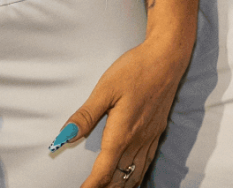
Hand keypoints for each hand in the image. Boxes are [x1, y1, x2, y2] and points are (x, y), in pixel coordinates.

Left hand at [52, 36, 193, 187]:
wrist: (167, 58)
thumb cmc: (136, 69)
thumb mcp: (105, 89)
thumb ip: (85, 116)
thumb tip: (65, 136)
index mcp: (122, 133)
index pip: (104, 172)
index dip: (90, 187)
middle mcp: (137, 141)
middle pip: (119, 178)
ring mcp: (149, 138)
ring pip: (134, 174)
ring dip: (120, 185)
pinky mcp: (157, 132)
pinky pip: (146, 164)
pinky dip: (136, 177)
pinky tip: (131, 178)